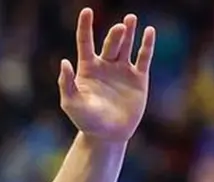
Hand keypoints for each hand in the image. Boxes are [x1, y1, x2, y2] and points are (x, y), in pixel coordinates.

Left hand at [59, 8, 154, 143]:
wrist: (108, 136)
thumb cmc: (86, 121)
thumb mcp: (72, 104)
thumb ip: (66, 84)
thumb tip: (64, 62)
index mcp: (87, 68)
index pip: (85, 43)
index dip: (85, 27)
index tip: (86, 11)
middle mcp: (105, 65)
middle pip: (110, 43)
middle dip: (115, 35)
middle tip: (120, 27)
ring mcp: (122, 70)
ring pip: (126, 46)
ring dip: (129, 32)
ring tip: (130, 19)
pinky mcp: (138, 78)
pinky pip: (143, 58)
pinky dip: (147, 45)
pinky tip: (149, 32)